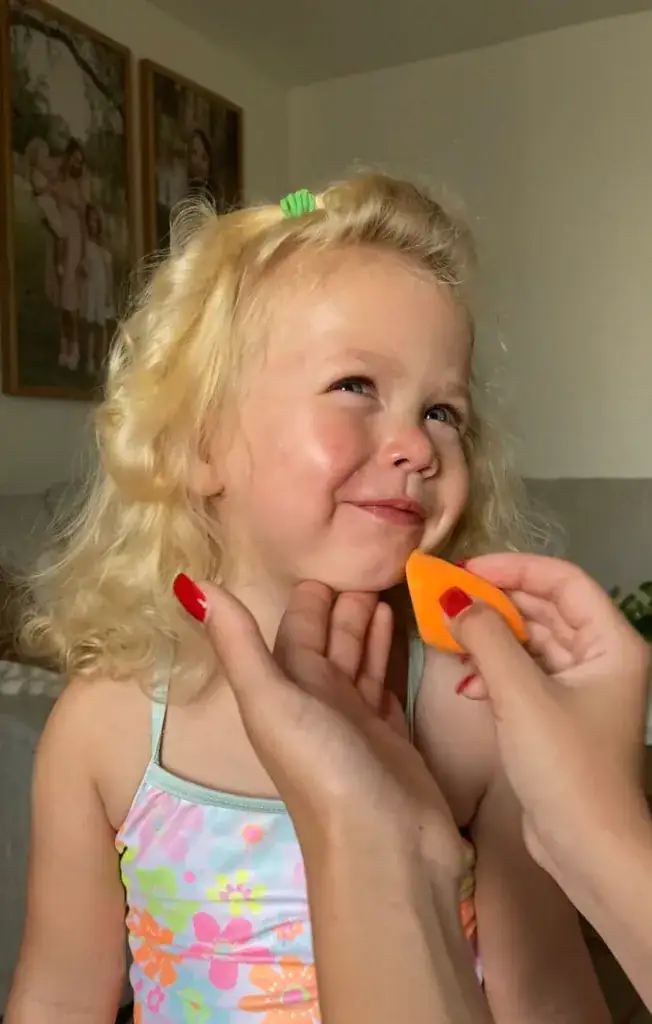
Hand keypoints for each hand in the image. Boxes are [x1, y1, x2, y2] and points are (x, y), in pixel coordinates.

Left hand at [188, 579, 467, 880]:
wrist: (383, 850)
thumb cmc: (323, 771)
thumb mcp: (270, 701)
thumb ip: (237, 643)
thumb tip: (185, 583)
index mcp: (285, 692)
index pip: (294, 632)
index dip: (307, 599)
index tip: (325, 558)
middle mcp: (318, 703)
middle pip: (327, 643)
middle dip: (341, 607)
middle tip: (366, 565)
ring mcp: (357, 722)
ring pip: (357, 660)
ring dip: (366, 626)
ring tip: (385, 588)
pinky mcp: (393, 737)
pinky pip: (385, 683)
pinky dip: (388, 655)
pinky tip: (398, 630)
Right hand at [443, 553, 649, 880]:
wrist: (588, 849)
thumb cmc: (565, 766)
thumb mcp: (521, 694)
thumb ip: (486, 638)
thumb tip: (452, 600)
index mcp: (611, 644)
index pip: (562, 580)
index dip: (514, 567)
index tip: (464, 569)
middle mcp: (601, 658)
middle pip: (544, 608)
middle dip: (495, 602)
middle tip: (445, 598)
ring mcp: (581, 688)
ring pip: (530, 641)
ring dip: (490, 638)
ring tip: (449, 639)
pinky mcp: (559, 714)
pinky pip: (524, 673)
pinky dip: (495, 671)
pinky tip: (467, 683)